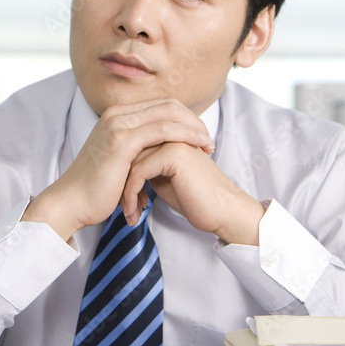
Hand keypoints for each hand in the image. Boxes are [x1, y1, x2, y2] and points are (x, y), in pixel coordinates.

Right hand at [22, 99, 212, 241]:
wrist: (72, 202)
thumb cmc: (96, 189)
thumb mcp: (120, 162)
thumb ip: (138, 151)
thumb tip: (159, 155)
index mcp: (116, 116)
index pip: (160, 105)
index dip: (185, 118)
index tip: (200, 136)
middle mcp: (116, 114)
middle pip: (167, 105)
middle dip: (193, 121)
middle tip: (208, 140)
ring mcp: (117, 125)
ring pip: (168, 114)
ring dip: (193, 128)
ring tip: (208, 145)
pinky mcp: (121, 141)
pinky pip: (162, 130)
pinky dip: (184, 136)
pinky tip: (197, 148)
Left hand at [123, 141, 265, 244]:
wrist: (224, 212)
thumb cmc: (195, 198)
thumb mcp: (164, 178)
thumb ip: (146, 165)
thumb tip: (123, 165)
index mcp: (169, 134)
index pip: (132, 145)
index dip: (123, 172)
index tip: (121, 198)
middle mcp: (171, 132)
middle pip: (128, 151)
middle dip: (121, 181)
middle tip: (121, 206)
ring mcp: (173, 141)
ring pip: (130, 161)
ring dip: (124, 191)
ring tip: (128, 213)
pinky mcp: (173, 155)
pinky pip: (138, 172)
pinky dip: (131, 195)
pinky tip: (134, 213)